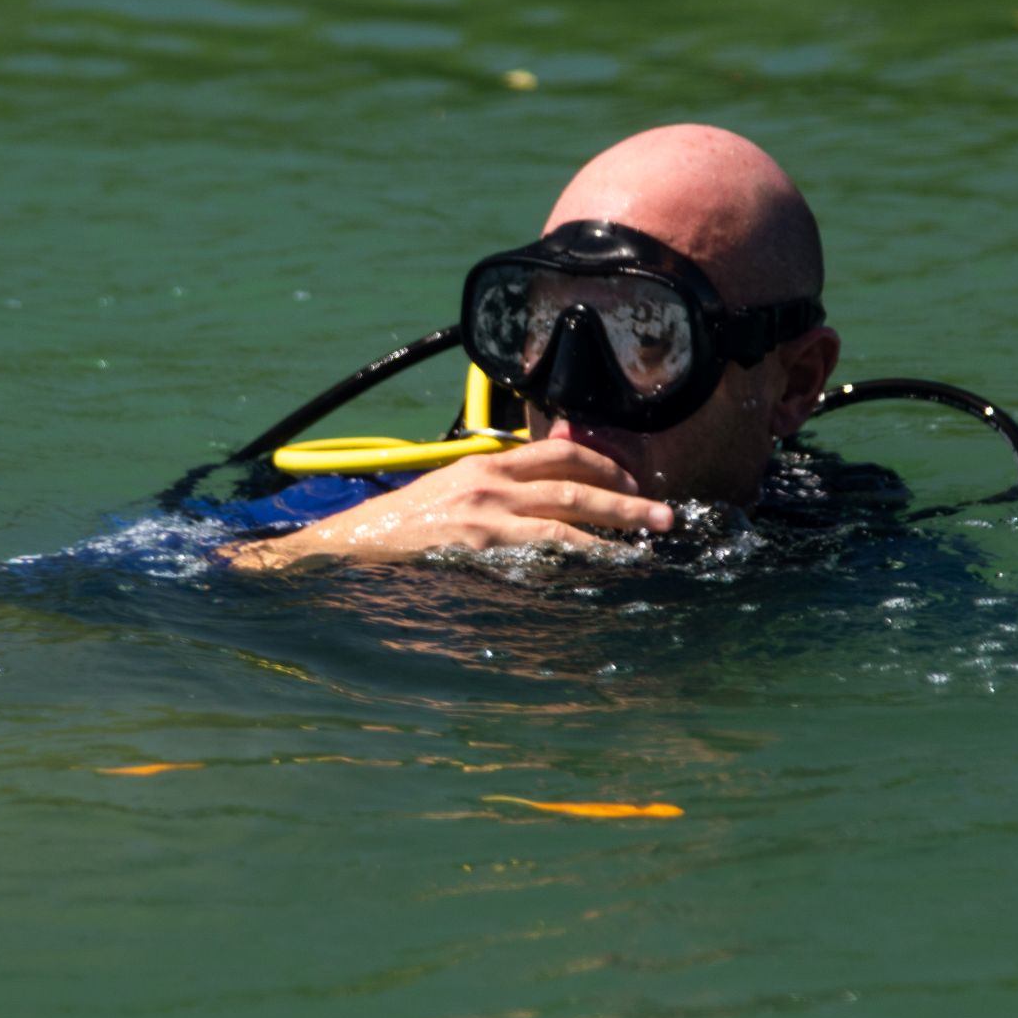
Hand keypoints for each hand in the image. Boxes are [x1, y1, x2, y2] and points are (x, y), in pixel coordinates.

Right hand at [227, 440, 673, 568]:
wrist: (354, 544)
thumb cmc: (403, 526)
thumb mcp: (451, 490)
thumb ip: (497, 484)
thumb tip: (546, 478)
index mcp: (484, 463)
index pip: (557, 452)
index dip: (602, 462)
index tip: (631, 478)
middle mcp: (490, 483)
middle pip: (574, 482)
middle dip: (624, 496)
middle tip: (664, 514)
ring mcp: (486, 516)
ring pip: (567, 516)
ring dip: (615, 527)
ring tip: (648, 540)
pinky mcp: (480, 548)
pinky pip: (543, 550)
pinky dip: (578, 557)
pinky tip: (603, 566)